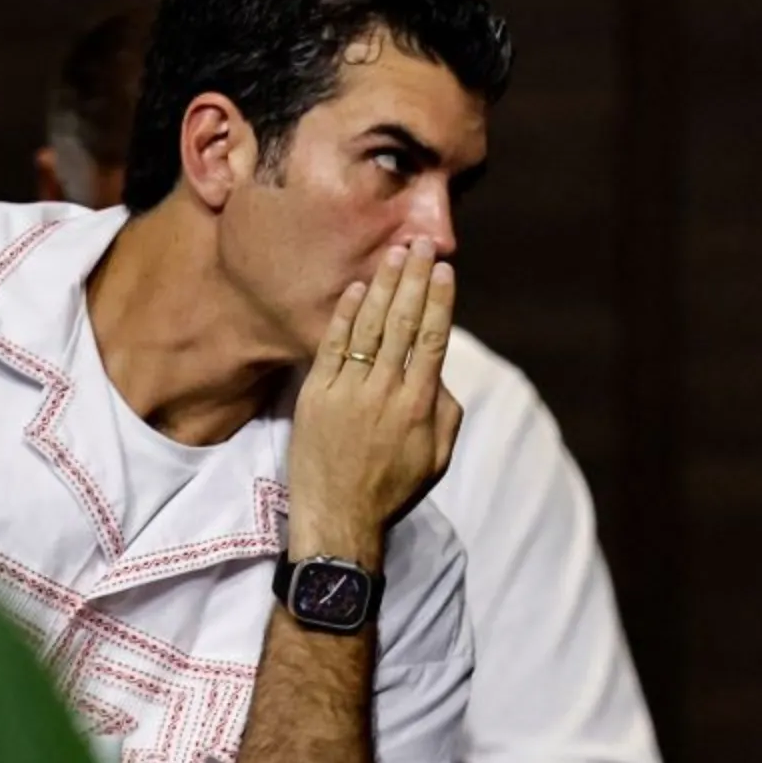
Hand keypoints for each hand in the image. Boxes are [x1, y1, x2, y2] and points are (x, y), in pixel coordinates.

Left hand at [286, 238, 465, 567]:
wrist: (338, 519)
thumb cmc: (393, 490)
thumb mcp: (437, 457)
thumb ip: (445, 410)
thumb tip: (439, 371)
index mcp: (418, 405)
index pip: (432, 339)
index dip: (439, 301)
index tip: (444, 270)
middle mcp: (384, 391)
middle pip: (402, 322)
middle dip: (413, 279)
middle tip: (419, 244)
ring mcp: (347, 391)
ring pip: (369, 327)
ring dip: (382, 286)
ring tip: (392, 255)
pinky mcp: (315, 395)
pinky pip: (331, 346)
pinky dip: (344, 315)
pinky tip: (354, 289)